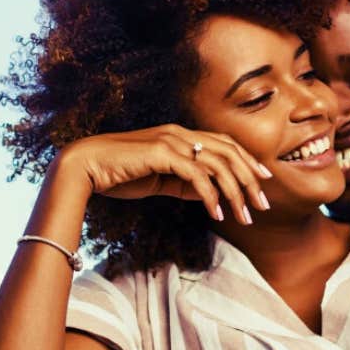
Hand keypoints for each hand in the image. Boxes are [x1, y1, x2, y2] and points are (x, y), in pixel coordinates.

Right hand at [59, 124, 271, 223]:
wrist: (86, 167)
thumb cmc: (119, 175)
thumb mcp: (160, 181)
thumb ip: (184, 184)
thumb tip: (211, 194)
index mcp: (181, 135)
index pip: (225, 144)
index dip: (247, 161)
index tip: (264, 181)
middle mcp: (180, 133)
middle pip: (229, 152)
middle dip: (250, 179)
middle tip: (263, 204)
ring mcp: (172, 141)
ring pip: (218, 164)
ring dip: (235, 192)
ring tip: (245, 216)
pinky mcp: (162, 153)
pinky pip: (197, 176)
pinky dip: (211, 196)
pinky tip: (217, 214)